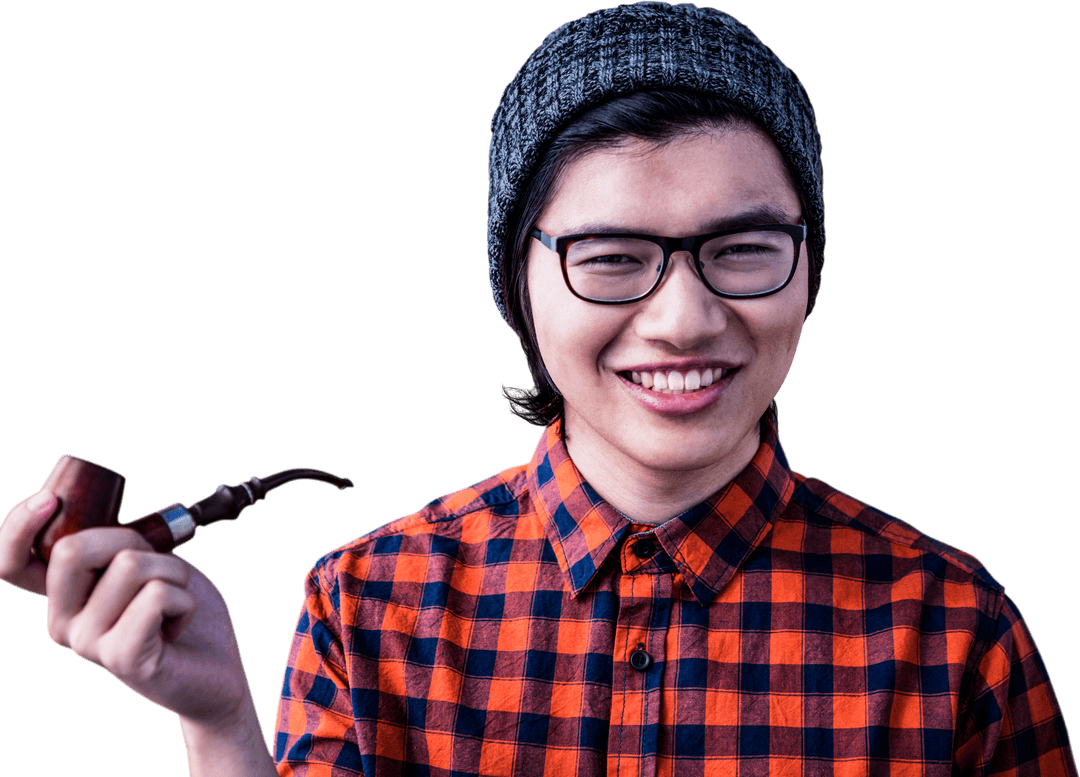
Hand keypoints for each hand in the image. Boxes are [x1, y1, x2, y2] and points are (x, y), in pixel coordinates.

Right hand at [0, 489, 250, 727]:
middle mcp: (63, 622)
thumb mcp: (145, 563)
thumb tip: (96, 507)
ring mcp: (88, 643)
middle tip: (158, 566)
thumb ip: (115, 545)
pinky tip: (179, 623)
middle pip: (74, 549)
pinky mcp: (122, 658)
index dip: (18, 526)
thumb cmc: (179, 609)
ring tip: (174, 601)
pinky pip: (157, 596)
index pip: (10, 563)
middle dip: (131, 539)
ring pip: (131, 565)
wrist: (215, 669)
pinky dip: (184, 598)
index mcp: (63, 596)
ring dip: (173, 571)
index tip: (48, 500)